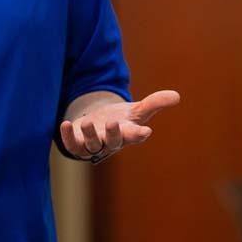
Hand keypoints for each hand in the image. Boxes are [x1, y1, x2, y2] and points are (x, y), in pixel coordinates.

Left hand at [58, 90, 179, 162]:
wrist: (97, 127)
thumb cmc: (120, 120)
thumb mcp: (137, 110)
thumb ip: (155, 103)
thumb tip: (177, 96)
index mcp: (127, 134)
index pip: (135, 136)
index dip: (139, 134)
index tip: (145, 131)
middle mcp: (111, 142)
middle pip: (113, 142)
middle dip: (113, 134)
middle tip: (113, 123)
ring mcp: (93, 145)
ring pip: (92, 145)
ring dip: (89, 135)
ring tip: (87, 122)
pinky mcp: (77, 145)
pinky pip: (72, 145)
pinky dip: (67, 137)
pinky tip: (64, 124)